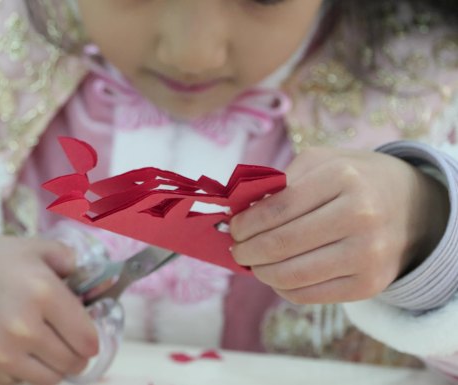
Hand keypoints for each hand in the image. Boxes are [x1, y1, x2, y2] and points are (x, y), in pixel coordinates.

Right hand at [0, 235, 98, 384]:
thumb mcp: (36, 248)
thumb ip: (73, 262)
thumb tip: (97, 282)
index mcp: (43, 292)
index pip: (88, 338)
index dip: (92, 337)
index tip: (86, 333)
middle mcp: (24, 327)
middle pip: (73, 362)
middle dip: (75, 352)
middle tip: (66, 338)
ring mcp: (3, 354)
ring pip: (52, 379)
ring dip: (54, 366)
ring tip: (45, 346)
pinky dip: (26, 373)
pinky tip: (19, 351)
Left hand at [230, 147, 448, 303]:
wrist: (414, 207)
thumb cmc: (354, 180)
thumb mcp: (322, 162)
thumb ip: (279, 181)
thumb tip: (240, 213)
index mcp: (343, 178)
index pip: (277, 209)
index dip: (245, 223)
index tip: (233, 227)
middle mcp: (360, 216)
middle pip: (280, 244)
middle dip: (246, 250)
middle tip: (237, 249)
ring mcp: (367, 254)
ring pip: (291, 275)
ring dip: (260, 272)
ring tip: (253, 264)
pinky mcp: (369, 285)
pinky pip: (308, 295)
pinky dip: (282, 287)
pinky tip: (277, 275)